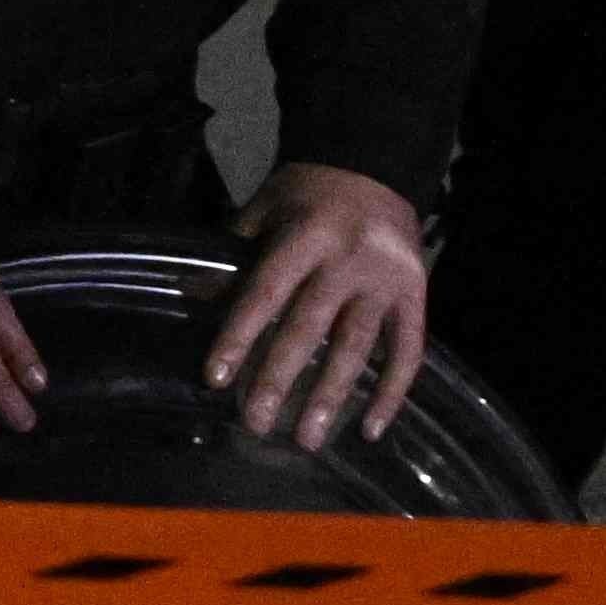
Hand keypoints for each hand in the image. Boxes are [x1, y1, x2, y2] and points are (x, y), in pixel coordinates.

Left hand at [207, 163, 435, 446]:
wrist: (374, 165)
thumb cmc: (306, 193)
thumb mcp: (264, 209)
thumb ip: (234, 255)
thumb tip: (190, 297)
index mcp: (305, 235)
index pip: (266, 292)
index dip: (239, 335)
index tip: (216, 378)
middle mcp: (348, 260)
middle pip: (308, 328)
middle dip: (279, 379)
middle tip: (254, 424)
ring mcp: (386, 280)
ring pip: (356, 347)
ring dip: (331, 398)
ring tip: (306, 439)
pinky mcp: (415, 295)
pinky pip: (407, 351)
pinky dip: (391, 393)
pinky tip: (369, 429)